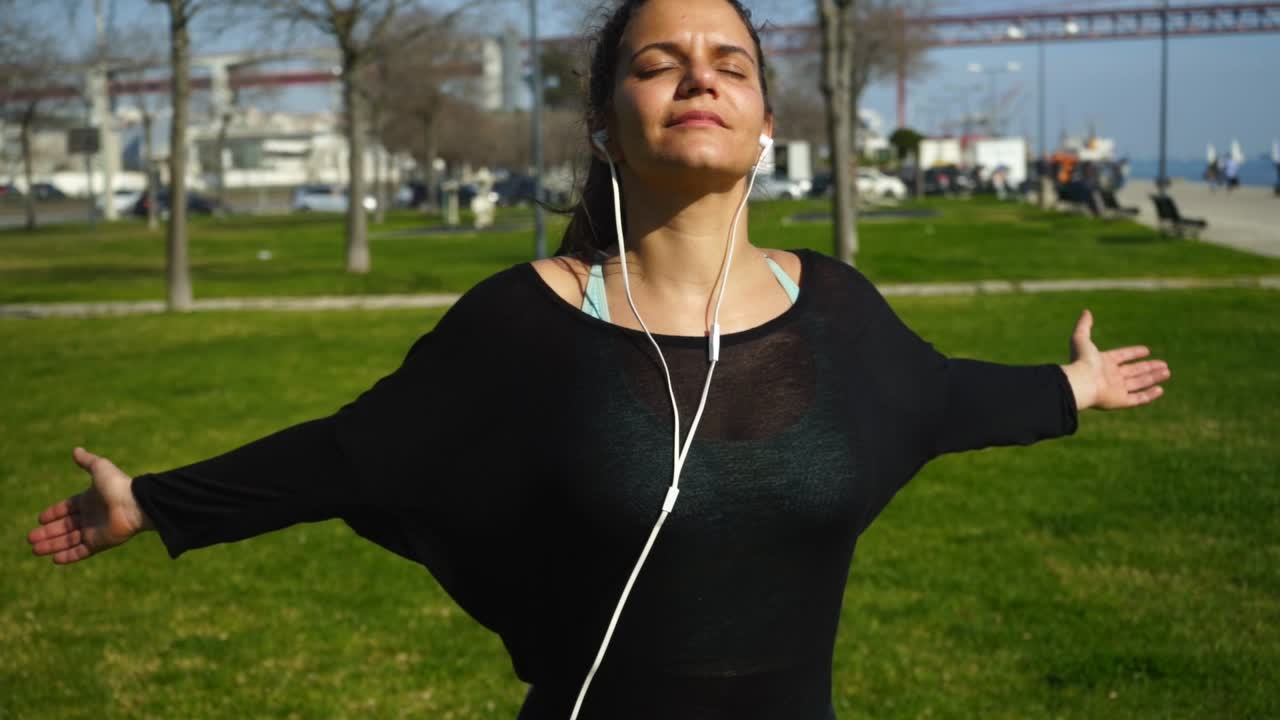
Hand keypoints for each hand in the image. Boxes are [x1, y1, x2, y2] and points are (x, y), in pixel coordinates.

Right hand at [27, 448, 150, 564]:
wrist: (135, 504)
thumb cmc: (117, 485)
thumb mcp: (100, 468)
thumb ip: (87, 461)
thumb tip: (76, 450)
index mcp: (90, 499)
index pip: (67, 508)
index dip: (53, 513)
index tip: (40, 519)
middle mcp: (91, 516)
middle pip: (64, 526)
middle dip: (47, 533)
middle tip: (30, 538)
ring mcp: (95, 531)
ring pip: (68, 540)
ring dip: (52, 545)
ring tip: (35, 550)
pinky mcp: (100, 543)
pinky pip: (81, 552)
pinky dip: (68, 556)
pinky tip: (54, 559)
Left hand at [1060, 309, 1170, 410]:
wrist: (1080, 383)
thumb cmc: (1081, 361)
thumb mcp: (1081, 338)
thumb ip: (1084, 325)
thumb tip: (1086, 311)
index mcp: (1102, 363)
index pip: (1121, 357)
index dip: (1133, 353)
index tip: (1146, 350)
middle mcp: (1110, 377)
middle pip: (1133, 371)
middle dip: (1148, 367)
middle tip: (1164, 364)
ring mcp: (1115, 390)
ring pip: (1138, 383)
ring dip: (1153, 378)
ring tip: (1167, 372)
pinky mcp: (1120, 401)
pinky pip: (1138, 399)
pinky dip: (1149, 395)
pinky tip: (1160, 389)